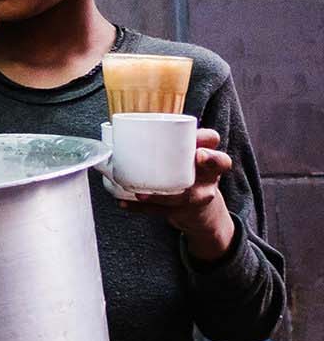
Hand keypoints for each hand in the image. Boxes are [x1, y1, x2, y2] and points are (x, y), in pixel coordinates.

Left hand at [118, 128, 238, 261]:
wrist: (194, 207)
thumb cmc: (180, 172)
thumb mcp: (178, 157)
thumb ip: (159, 144)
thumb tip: (120, 129)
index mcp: (206, 155)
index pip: (213, 139)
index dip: (208, 138)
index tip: (198, 139)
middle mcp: (209, 173)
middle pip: (219, 163)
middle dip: (210, 159)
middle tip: (198, 156)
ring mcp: (199, 193)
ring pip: (188, 195)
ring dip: (163, 196)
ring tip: (142, 194)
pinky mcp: (183, 209)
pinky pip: (162, 210)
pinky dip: (141, 208)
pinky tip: (125, 203)